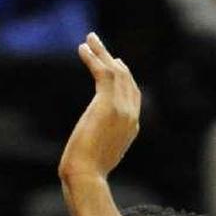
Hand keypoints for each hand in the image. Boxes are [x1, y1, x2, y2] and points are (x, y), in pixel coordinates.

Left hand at [58, 33, 140, 181]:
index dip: (124, 77)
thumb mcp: (100, 157)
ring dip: (102, 52)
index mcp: (131, 127)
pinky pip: (103, 73)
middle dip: (112, 59)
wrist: (86, 177)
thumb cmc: (86, 174)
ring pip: (115, 71)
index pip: (133, 95)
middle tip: (99, 44)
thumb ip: (102, 145)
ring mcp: (122, 109)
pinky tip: (82, 49)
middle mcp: (131, 115)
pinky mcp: (107, 104)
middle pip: (126, 79)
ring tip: (89, 38)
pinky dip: (93, 58)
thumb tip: (92, 149)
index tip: (114, 63)